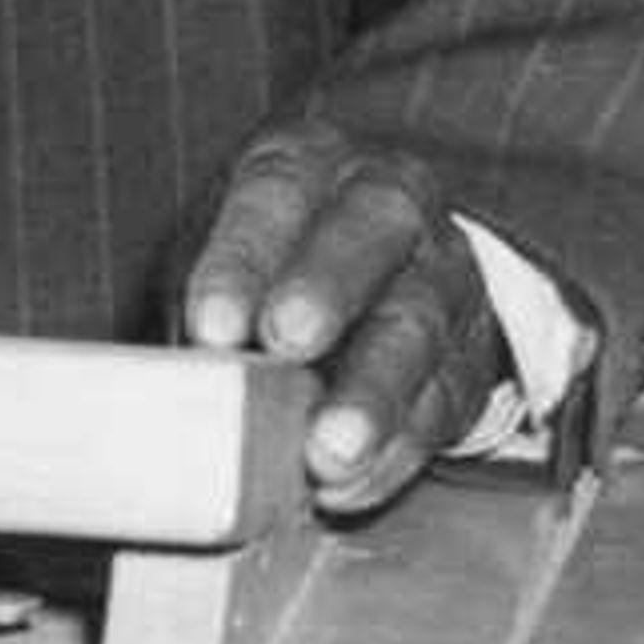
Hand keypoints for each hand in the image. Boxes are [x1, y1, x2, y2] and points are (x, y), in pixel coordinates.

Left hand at [178, 116, 509, 518]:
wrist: (380, 275)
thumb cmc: (272, 259)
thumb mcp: (227, 252)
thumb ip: (209, 302)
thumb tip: (175, 379)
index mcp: (313, 161)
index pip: (279, 189)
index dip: (245, 255)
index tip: (213, 324)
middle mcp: (390, 204)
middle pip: (375, 228)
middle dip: (327, 288)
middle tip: (285, 343)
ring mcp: (441, 277)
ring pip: (417, 324)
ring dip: (369, 393)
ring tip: (326, 450)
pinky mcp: (467, 356)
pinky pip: (442, 402)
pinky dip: (394, 451)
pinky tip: (350, 482)